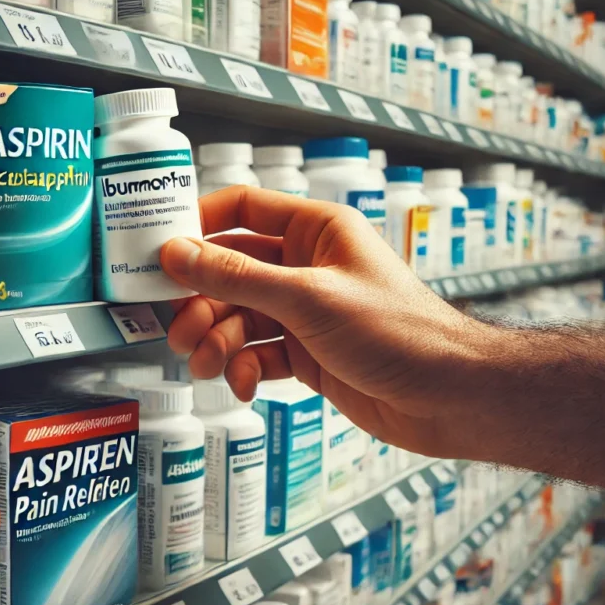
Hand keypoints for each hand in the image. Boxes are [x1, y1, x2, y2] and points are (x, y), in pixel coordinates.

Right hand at [160, 185, 505, 457]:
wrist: (447, 396)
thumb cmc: (400, 332)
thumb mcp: (307, 298)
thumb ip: (236, 277)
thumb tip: (177, 254)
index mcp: (315, 230)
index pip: (242, 208)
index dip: (197, 225)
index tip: (157, 250)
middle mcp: (307, 266)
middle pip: (229, 272)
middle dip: (201, 302)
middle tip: (177, 330)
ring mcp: (306, 312)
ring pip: (239, 318)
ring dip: (216, 342)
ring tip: (208, 365)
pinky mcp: (308, 354)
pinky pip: (257, 355)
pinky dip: (243, 369)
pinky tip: (243, 384)